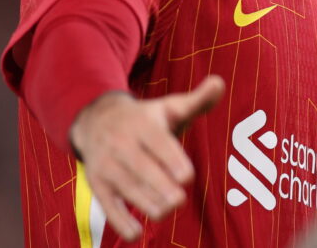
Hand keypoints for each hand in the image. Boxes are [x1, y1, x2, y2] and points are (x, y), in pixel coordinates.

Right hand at [69, 75, 225, 240]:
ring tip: (164, 212)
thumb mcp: (169, 106)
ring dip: (143, 202)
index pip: (158, 142)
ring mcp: (107, 165)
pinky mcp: (98, 184)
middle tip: (179, 200)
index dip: (172, 159)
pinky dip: (118, 220)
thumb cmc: (146, 119)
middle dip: (159, 185)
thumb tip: (220, 83)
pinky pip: (106, 203)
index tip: (187, 176)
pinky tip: (135, 234)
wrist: (97, 120)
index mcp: (143, 124)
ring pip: (125, 186)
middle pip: (141, 167)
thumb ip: (197, 100)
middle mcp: (122, 144)